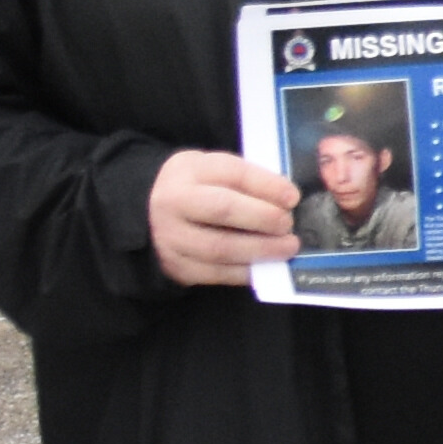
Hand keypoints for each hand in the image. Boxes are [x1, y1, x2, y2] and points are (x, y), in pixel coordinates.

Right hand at [149, 146, 298, 285]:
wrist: (149, 213)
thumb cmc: (197, 189)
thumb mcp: (213, 170)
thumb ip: (246, 180)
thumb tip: (287, 200)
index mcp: (189, 170)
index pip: (232, 173)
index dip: (266, 185)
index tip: (293, 197)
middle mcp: (174, 201)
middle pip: (223, 209)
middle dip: (264, 217)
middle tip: (288, 224)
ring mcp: (172, 237)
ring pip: (220, 247)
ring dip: (260, 249)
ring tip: (287, 247)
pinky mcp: (176, 266)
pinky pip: (216, 273)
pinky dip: (246, 271)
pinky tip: (266, 266)